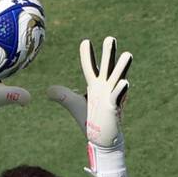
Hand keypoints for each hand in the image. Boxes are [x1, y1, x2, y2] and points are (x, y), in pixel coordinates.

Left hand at [49, 36, 131, 176]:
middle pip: (108, 67)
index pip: (90, 66)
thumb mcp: (73, 105)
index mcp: (95, 85)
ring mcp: (111, 96)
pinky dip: (121, 90)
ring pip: (118, 78)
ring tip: (128, 54)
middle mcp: (105, 87)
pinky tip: (124, 82)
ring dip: (123, 67)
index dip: (87, 55)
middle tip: (110, 38)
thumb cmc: (90, 120)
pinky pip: (119, 97)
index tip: (85, 41)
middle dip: (109, 53)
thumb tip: (48, 90)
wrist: (101, 138)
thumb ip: (62, 95)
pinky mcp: (115, 108)